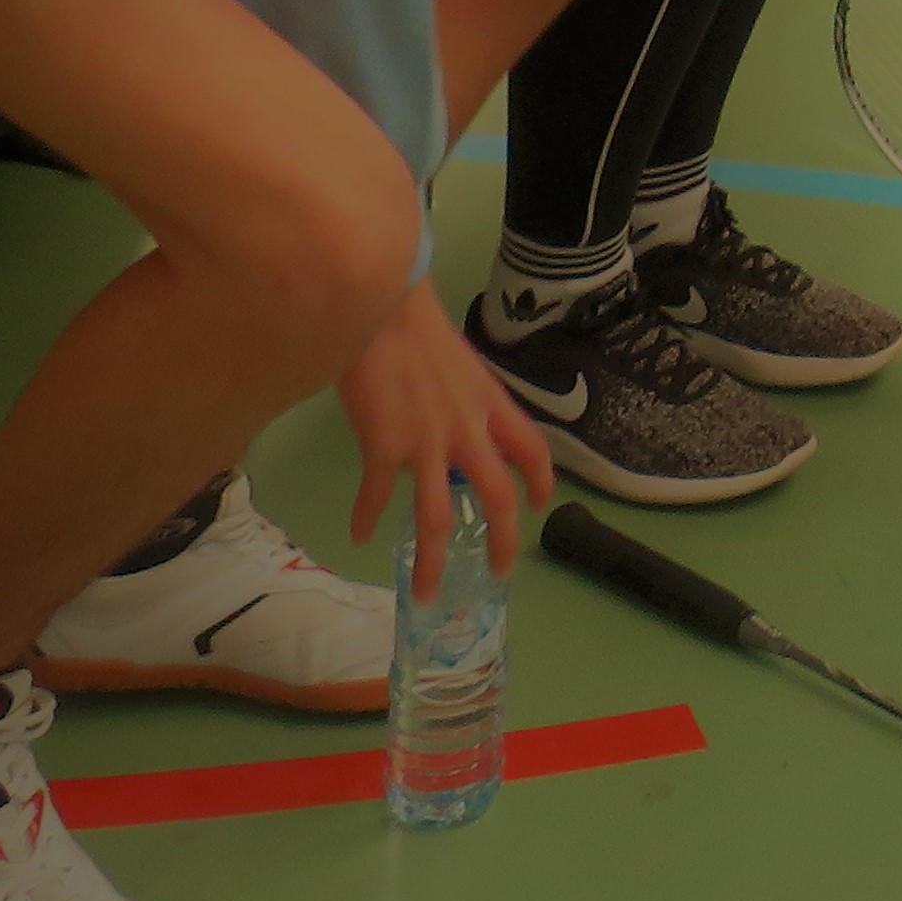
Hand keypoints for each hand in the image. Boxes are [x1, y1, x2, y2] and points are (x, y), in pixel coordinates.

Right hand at [338, 278, 552, 595]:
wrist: (384, 308)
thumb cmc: (418, 330)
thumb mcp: (462, 368)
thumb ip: (468, 405)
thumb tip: (459, 436)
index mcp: (492, 406)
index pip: (533, 451)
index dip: (542, 483)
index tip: (540, 507)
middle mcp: (468, 430)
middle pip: (497, 498)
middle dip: (500, 543)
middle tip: (496, 575)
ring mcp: (428, 442)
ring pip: (438, 517)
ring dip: (432, 561)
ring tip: (426, 592)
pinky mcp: (385, 446)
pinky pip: (378, 496)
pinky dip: (366, 518)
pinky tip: (359, 534)